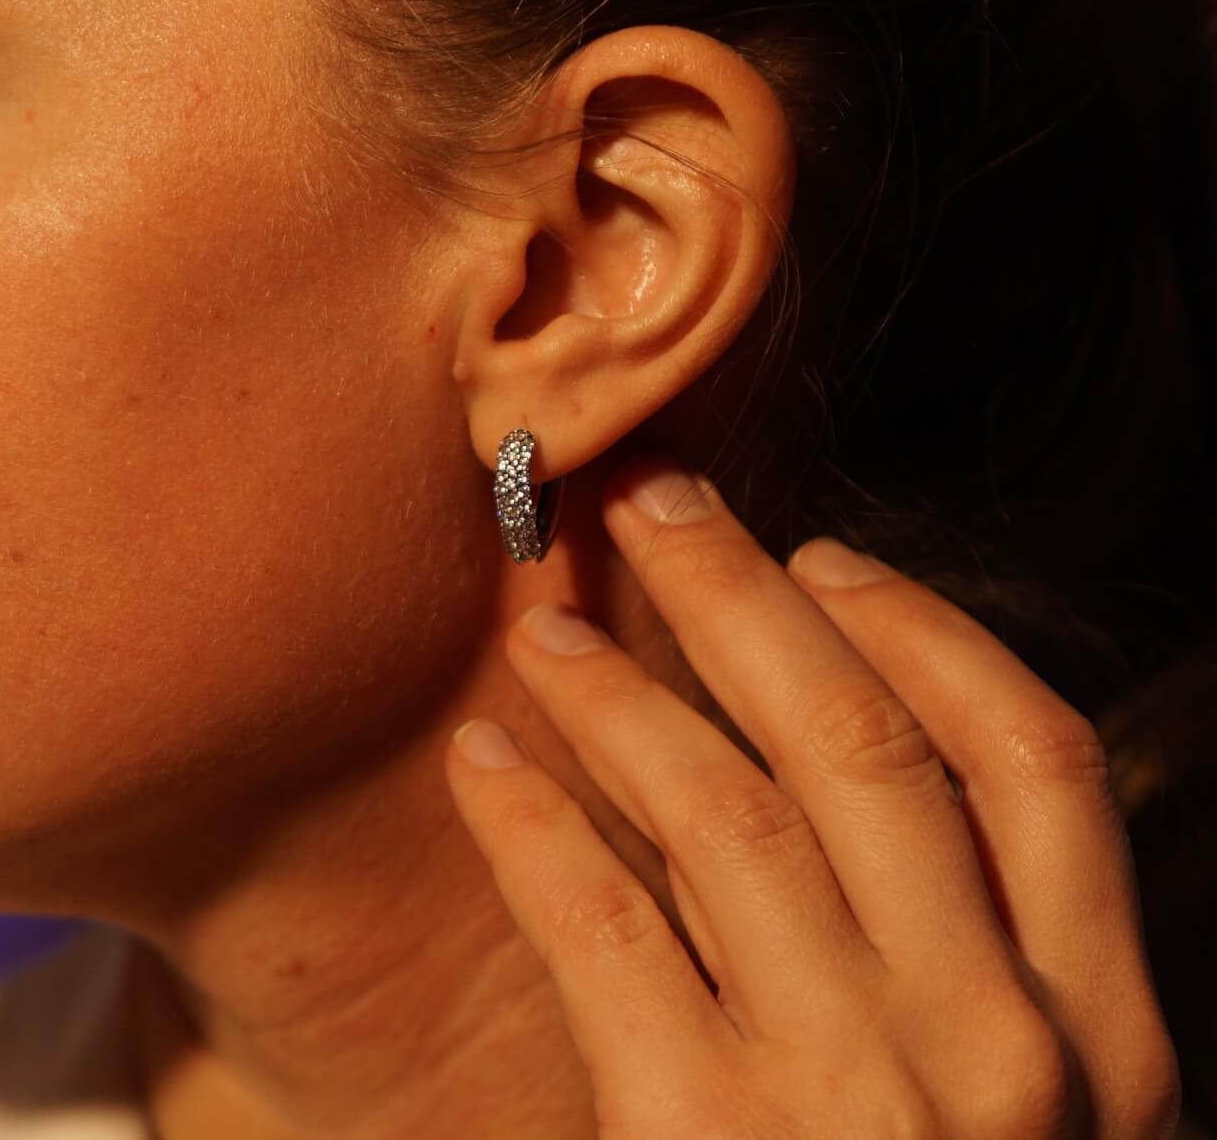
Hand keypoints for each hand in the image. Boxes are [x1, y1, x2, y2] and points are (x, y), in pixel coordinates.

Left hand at [445, 452, 1182, 1137]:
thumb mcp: (1030, 1122)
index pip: (1036, 761)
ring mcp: (864, 1102)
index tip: (824, 557)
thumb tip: (847, 751)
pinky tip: (480, 768)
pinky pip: (604, 931)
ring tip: (541, 627)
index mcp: (1103, 1037)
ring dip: (621, 693)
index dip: (924, 628)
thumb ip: (971, 963)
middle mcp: (1001, 1050)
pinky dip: (534, 828)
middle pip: (865, 745)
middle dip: (748, 600)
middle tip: (656, 505)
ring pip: (729, 813)